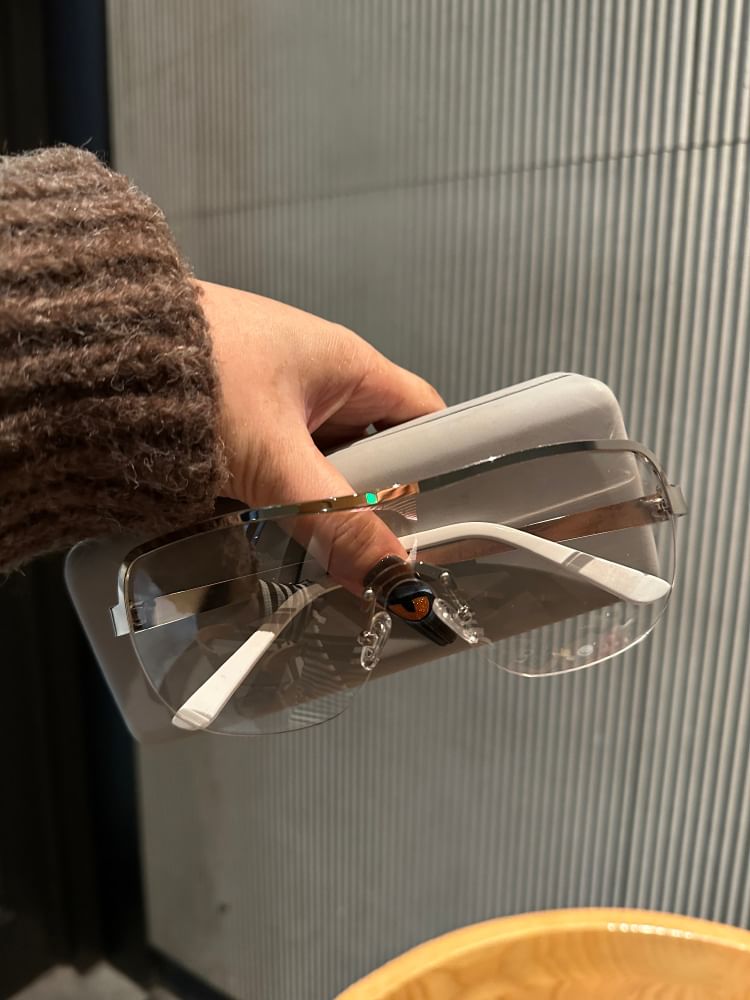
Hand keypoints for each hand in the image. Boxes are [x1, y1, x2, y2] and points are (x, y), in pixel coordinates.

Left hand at [198, 280, 444, 592]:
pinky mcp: (239, 424)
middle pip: (374, 451)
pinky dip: (279, 503)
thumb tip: (389, 576)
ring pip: (324, 468)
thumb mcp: (273, 455)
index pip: (424, 415)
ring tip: (316, 552)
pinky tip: (270, 530)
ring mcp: (277, 402)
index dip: (437, 467)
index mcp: (348, 365)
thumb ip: (334, 518)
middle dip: (369, 502)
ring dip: (319, 508)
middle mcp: (319, 379)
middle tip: (365, 552)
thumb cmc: (189, 374)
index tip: (436, 522)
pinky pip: (281, 471)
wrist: (90, 356)